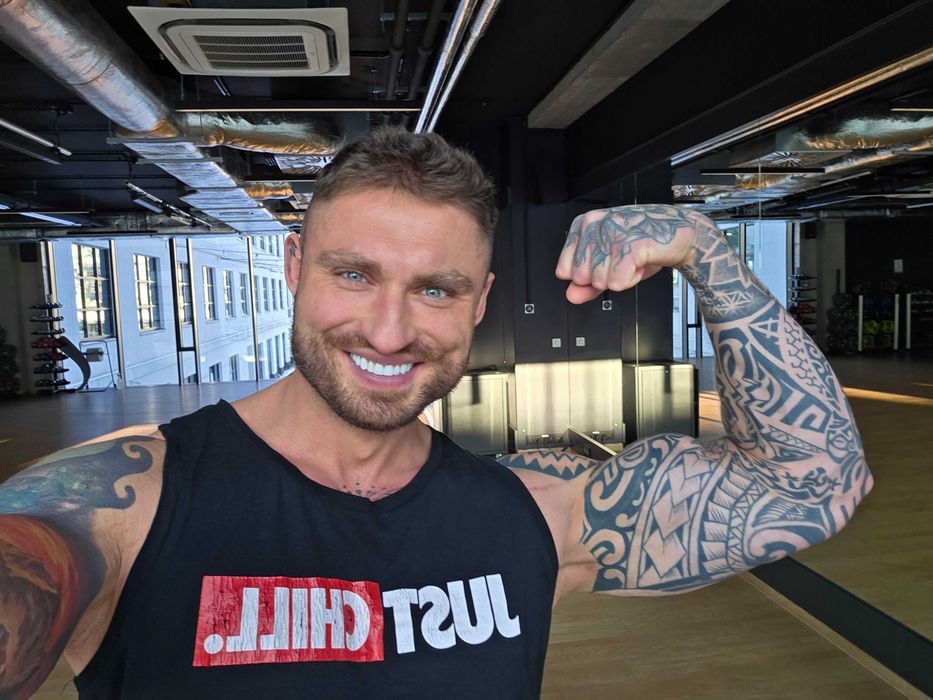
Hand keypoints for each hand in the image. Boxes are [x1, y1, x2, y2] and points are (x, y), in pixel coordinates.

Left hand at [555, 204, 700, 303]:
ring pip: (599, 282)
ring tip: (633, 261)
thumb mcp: (609, 262)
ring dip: (620, 279)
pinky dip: (631, 280)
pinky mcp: (630, 246)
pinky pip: (617, 284)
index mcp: (584, 224)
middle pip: (581, 278)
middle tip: (622, 262)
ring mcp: (612, 233)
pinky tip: (640, 264)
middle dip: (604, 278)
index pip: (564, 270)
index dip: (587, 276)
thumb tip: (571, 295)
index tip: (606, 263)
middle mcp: (595, 225)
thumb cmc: (645, 244)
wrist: (681, 234)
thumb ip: (586, 281)